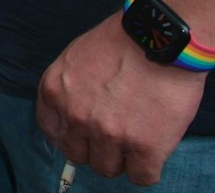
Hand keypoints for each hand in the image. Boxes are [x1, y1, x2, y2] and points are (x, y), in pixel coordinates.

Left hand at [35, 14, 204, 185]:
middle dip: (96, 148)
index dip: (72, 135)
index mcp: (54, 91)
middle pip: (79, 155)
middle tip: (116, 136)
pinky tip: (154, 151)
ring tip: (138, 140)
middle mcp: (76, 116)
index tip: (86, 134)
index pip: (53, 133)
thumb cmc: (124, 40)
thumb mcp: (77, 58)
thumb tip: (75, 115)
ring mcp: (109, 134)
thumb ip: (71, 88)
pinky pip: (142, 177)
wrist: (162, 36)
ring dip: (123, 160)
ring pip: (108, 169)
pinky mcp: (145, 147)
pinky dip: (148, 169)